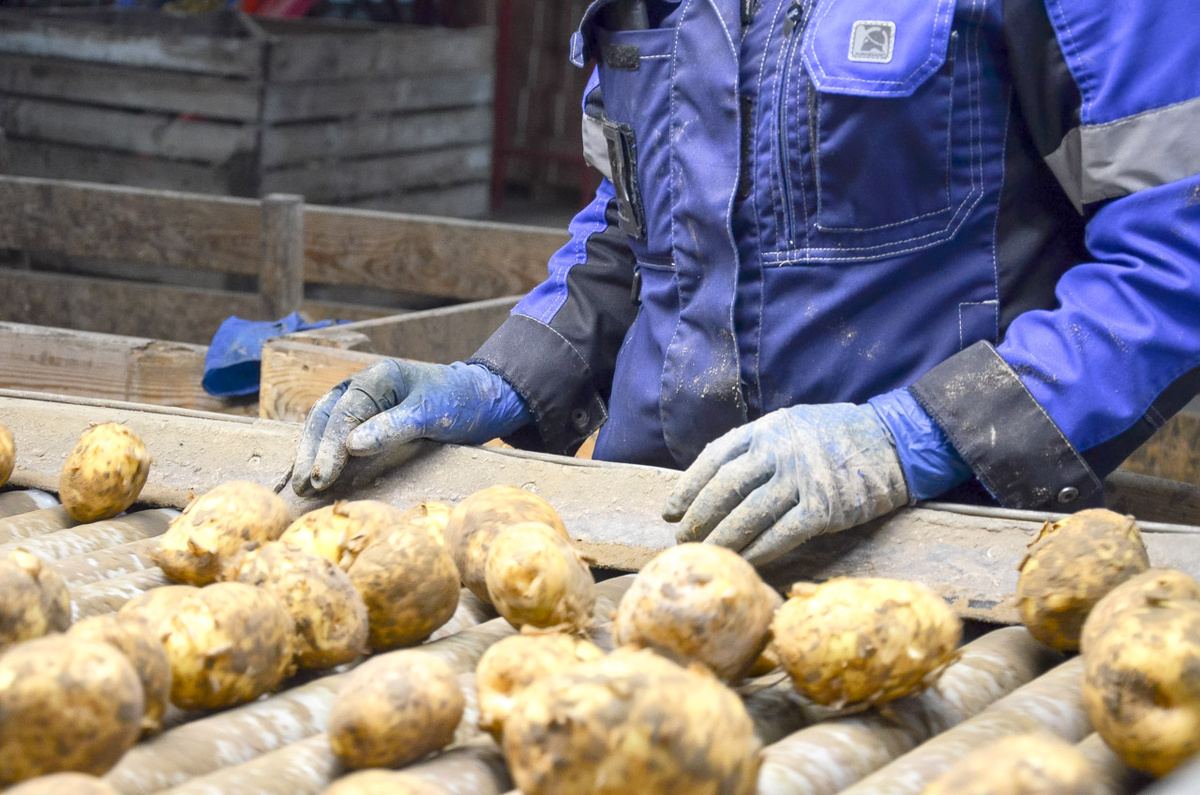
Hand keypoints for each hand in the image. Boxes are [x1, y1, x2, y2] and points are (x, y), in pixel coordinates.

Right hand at [293, 360, 529, 494]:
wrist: (479, 400)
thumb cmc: (458, 401)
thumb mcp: (432, 414)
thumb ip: (395, 426)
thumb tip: (352, 446)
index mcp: (377, 377)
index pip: (344, 412)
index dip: (330, 447)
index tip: (322, 476)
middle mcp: (362, 386)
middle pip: (325, 417)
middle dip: (312, 453)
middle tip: (304, 487)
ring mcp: (361, 403)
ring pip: (325, 426)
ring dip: (313, 455)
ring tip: (303, 486)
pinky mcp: (366, 420)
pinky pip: (338, 435)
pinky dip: (325, 454)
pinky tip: (317, 475)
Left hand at [662, 403, 908, 565]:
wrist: (893, 441)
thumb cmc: (837, 436)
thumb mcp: (791, 426)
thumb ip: (757, 448)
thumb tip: (715, 480)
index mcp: (766, 430)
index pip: (714, 459)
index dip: (688, 488)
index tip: (670, 512)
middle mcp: (778, 452)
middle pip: (724, 489)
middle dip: (698, 518)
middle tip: (683, 541)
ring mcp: (801, 480)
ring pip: (748, 515)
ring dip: (723, 540)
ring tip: (708, 556)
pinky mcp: (823, 508)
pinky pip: (781, 535)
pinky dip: (759, 551)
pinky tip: (745, 562)